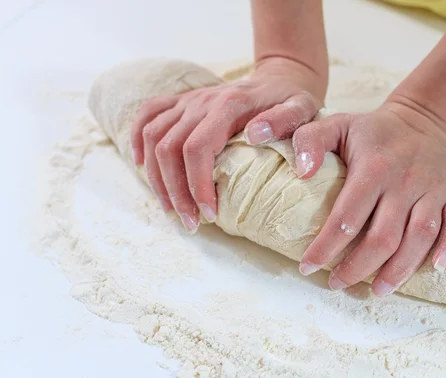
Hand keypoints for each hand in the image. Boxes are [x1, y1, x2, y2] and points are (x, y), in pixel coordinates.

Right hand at [130, 58, 324, 232]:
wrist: (278, 79)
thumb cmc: (291, 100)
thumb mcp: (303, 109)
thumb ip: (287, 121)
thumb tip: (256, 136)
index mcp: (228, 105)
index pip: (197, 148)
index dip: (197, 185)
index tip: (209, 215)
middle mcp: (201, 101)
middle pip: (169, 148)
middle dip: (176, 192)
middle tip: (191, 223)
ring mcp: (188, 100)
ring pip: (152, 137)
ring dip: (156, 178)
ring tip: (173, 210)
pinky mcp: (180, 101)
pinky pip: (147, 114)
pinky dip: (136, 139)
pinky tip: (139, 165)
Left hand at [293, 98, 445, 296]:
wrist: (423, 120)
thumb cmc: (373, 131)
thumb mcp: (336, 124)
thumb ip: (310, 141)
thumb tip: (301, 173)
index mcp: (374, 167)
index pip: (347, 217)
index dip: (325, 247)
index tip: (308, 267)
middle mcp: (405, 181)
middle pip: (383, 237)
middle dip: (358, 267)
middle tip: (338, 283)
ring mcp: (432, 190)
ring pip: (420, 237)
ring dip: (399, 269)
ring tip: (377, 290)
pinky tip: (437, 269)